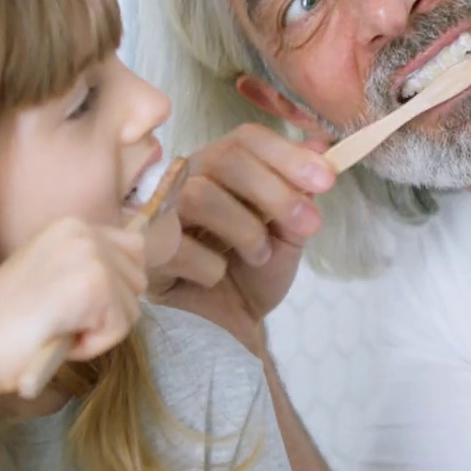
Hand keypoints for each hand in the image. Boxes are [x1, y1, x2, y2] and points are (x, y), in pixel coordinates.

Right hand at [0, 216, 145, 396]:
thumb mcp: (49, 275)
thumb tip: (133, 277)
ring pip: (131, 307)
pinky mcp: (95, 286)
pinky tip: (58, 337)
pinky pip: (120, 329)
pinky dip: (92, 345)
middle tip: (62, 320)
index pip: (133, 249)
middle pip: (138, 279)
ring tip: (57, 328)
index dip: (115, 286)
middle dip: (108, 311)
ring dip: (99, 331)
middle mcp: (83, 231)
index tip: (76, 304)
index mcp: (70, 226)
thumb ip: (85, 267)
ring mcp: (90, 255)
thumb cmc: (4, 323)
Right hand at [150, 124, 333, 345]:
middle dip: (276, 191)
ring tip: (259, 257)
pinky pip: (177, 246)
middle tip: (309, 224)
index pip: (246, 139)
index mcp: (218, 167)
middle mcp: (183, 179)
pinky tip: (215, 278)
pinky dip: (210, 267)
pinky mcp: (142, 250)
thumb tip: (321, 147)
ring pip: (200, 196)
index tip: (328, 180)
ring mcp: (157, 212)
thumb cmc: (252, 276)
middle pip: (225, 158)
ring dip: (245, 230)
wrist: (226, 331)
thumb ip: (300, 193)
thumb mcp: (287, 234)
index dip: (288, 154)